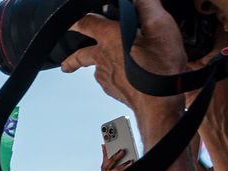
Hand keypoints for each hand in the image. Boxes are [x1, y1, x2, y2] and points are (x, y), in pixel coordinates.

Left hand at [62, 0, 187, 108]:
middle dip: (73, 56)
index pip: (86, 23)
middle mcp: (103, 58)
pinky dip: (116, 76)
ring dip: (101, 64)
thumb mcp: (160, 26)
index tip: (70, 21)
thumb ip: (147, 7)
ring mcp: (107, 77)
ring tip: (109, 63)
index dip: (77, 19)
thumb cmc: (159, 67)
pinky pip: (109, 81)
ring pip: (97, 68)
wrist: (159, 103)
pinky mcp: (114, 91)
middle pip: (80, 54)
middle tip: (67, 62)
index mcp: (110, 38)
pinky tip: (128, 75)